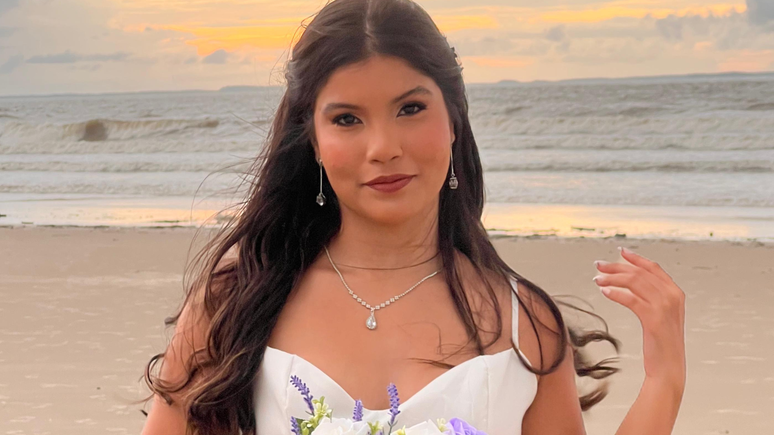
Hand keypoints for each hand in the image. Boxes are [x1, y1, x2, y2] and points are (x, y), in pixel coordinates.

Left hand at [593, 247, 685, 387]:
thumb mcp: (661, 315)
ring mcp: (665, 307)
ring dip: (612, 278)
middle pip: (640, 273)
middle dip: (617, 266)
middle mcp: (673, 296)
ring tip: (596, 279)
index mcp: (676, 293)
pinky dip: (615, 293)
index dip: (636, 258)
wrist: (668, 368)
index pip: (653, 268)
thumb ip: (653, 298)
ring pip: (634, 283)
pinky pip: (631, 299)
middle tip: (598, 264)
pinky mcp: (654, 319)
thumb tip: (632, 282)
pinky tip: (604, 291)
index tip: (620, 251)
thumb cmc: (661, 343)